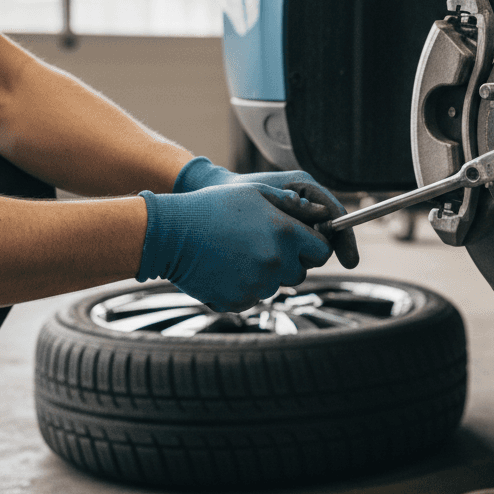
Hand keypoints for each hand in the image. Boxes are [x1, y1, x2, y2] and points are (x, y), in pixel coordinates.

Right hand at [138, 183, 333, 312]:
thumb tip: (321, 214)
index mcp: (286, 233)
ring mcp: (257, 285)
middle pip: (301, 272)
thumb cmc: (214, 207)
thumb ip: (293, 204)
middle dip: (291, 262)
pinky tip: (227, 267)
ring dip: (266, 274)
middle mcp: (277, 262)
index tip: (302, 242)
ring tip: (240, 253)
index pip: (323, 251)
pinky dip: (245, 287)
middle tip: (264, 245)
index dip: (314, 246)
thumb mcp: (255, 192)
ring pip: (276, 286)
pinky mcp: (239, 301)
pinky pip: (254, 297)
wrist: (170, 234)